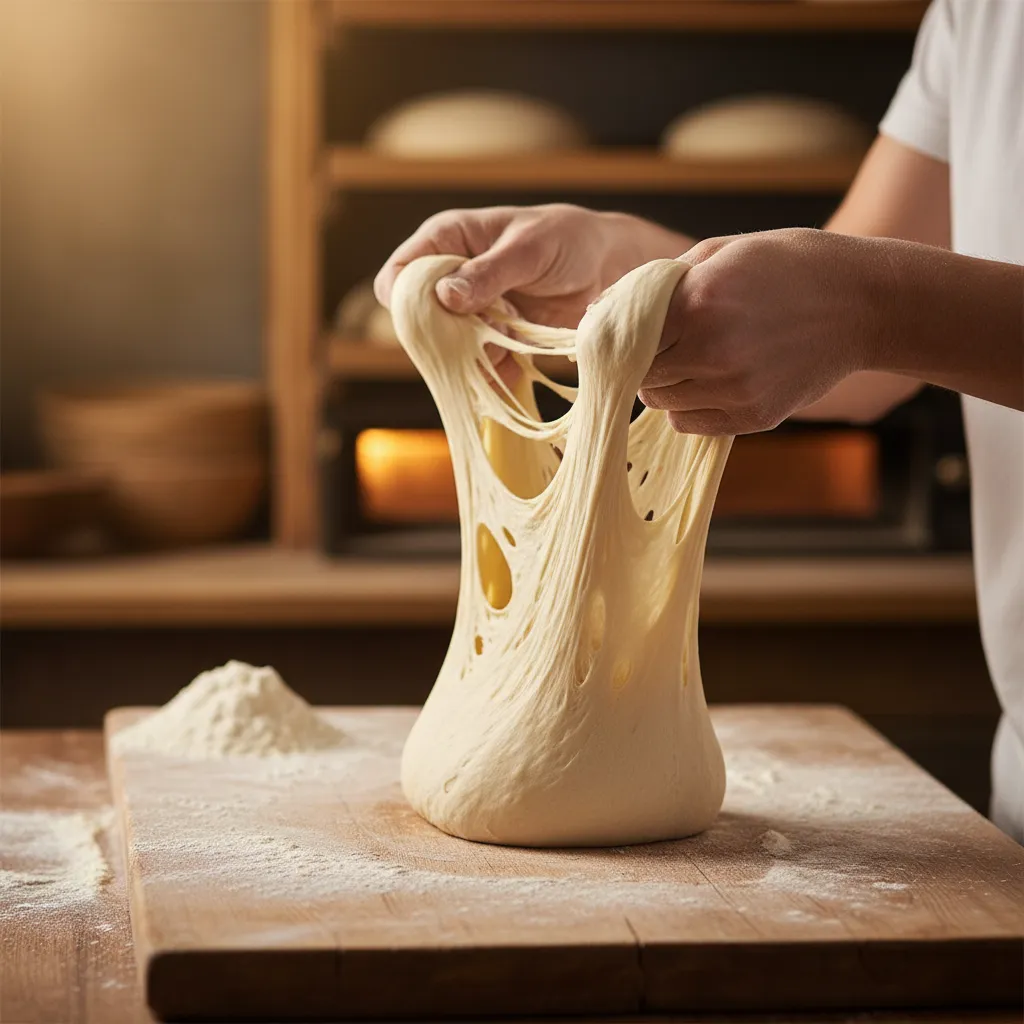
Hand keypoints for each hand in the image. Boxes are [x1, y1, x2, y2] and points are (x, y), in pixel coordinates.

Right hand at [375, 204, 691, 384]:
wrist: (611, 265)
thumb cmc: (569, 239)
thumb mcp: (529, 249)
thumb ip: (487, 272)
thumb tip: (443, 296)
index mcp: (448, 240)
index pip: (400, 272)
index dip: (406, 299)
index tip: (432, 319)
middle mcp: (452, 277)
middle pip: (420, 319)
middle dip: (442, 338)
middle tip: (475, 342)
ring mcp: (473, 311)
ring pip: (449, 348)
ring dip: (471, 359)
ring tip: (503, 352)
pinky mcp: (496, 338)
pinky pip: (481, 366)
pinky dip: (493, 376)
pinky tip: (511, 375)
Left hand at [640, 228, 886, 434]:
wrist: (861, 303)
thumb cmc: (786, 267)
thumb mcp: (721, 252)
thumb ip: (662, 282)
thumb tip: (606, 307)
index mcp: (698, 302)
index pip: (627, 337)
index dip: (623, 335)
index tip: (627, 332)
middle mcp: (712, 351)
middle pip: (641, 374)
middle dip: (643, 360)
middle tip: (666, 344)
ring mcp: (734, 389)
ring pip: (661, 403)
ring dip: (667, 384)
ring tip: (695, 357)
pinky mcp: (752, 417)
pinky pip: (689, 423)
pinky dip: (689, 406)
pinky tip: (712, 380)